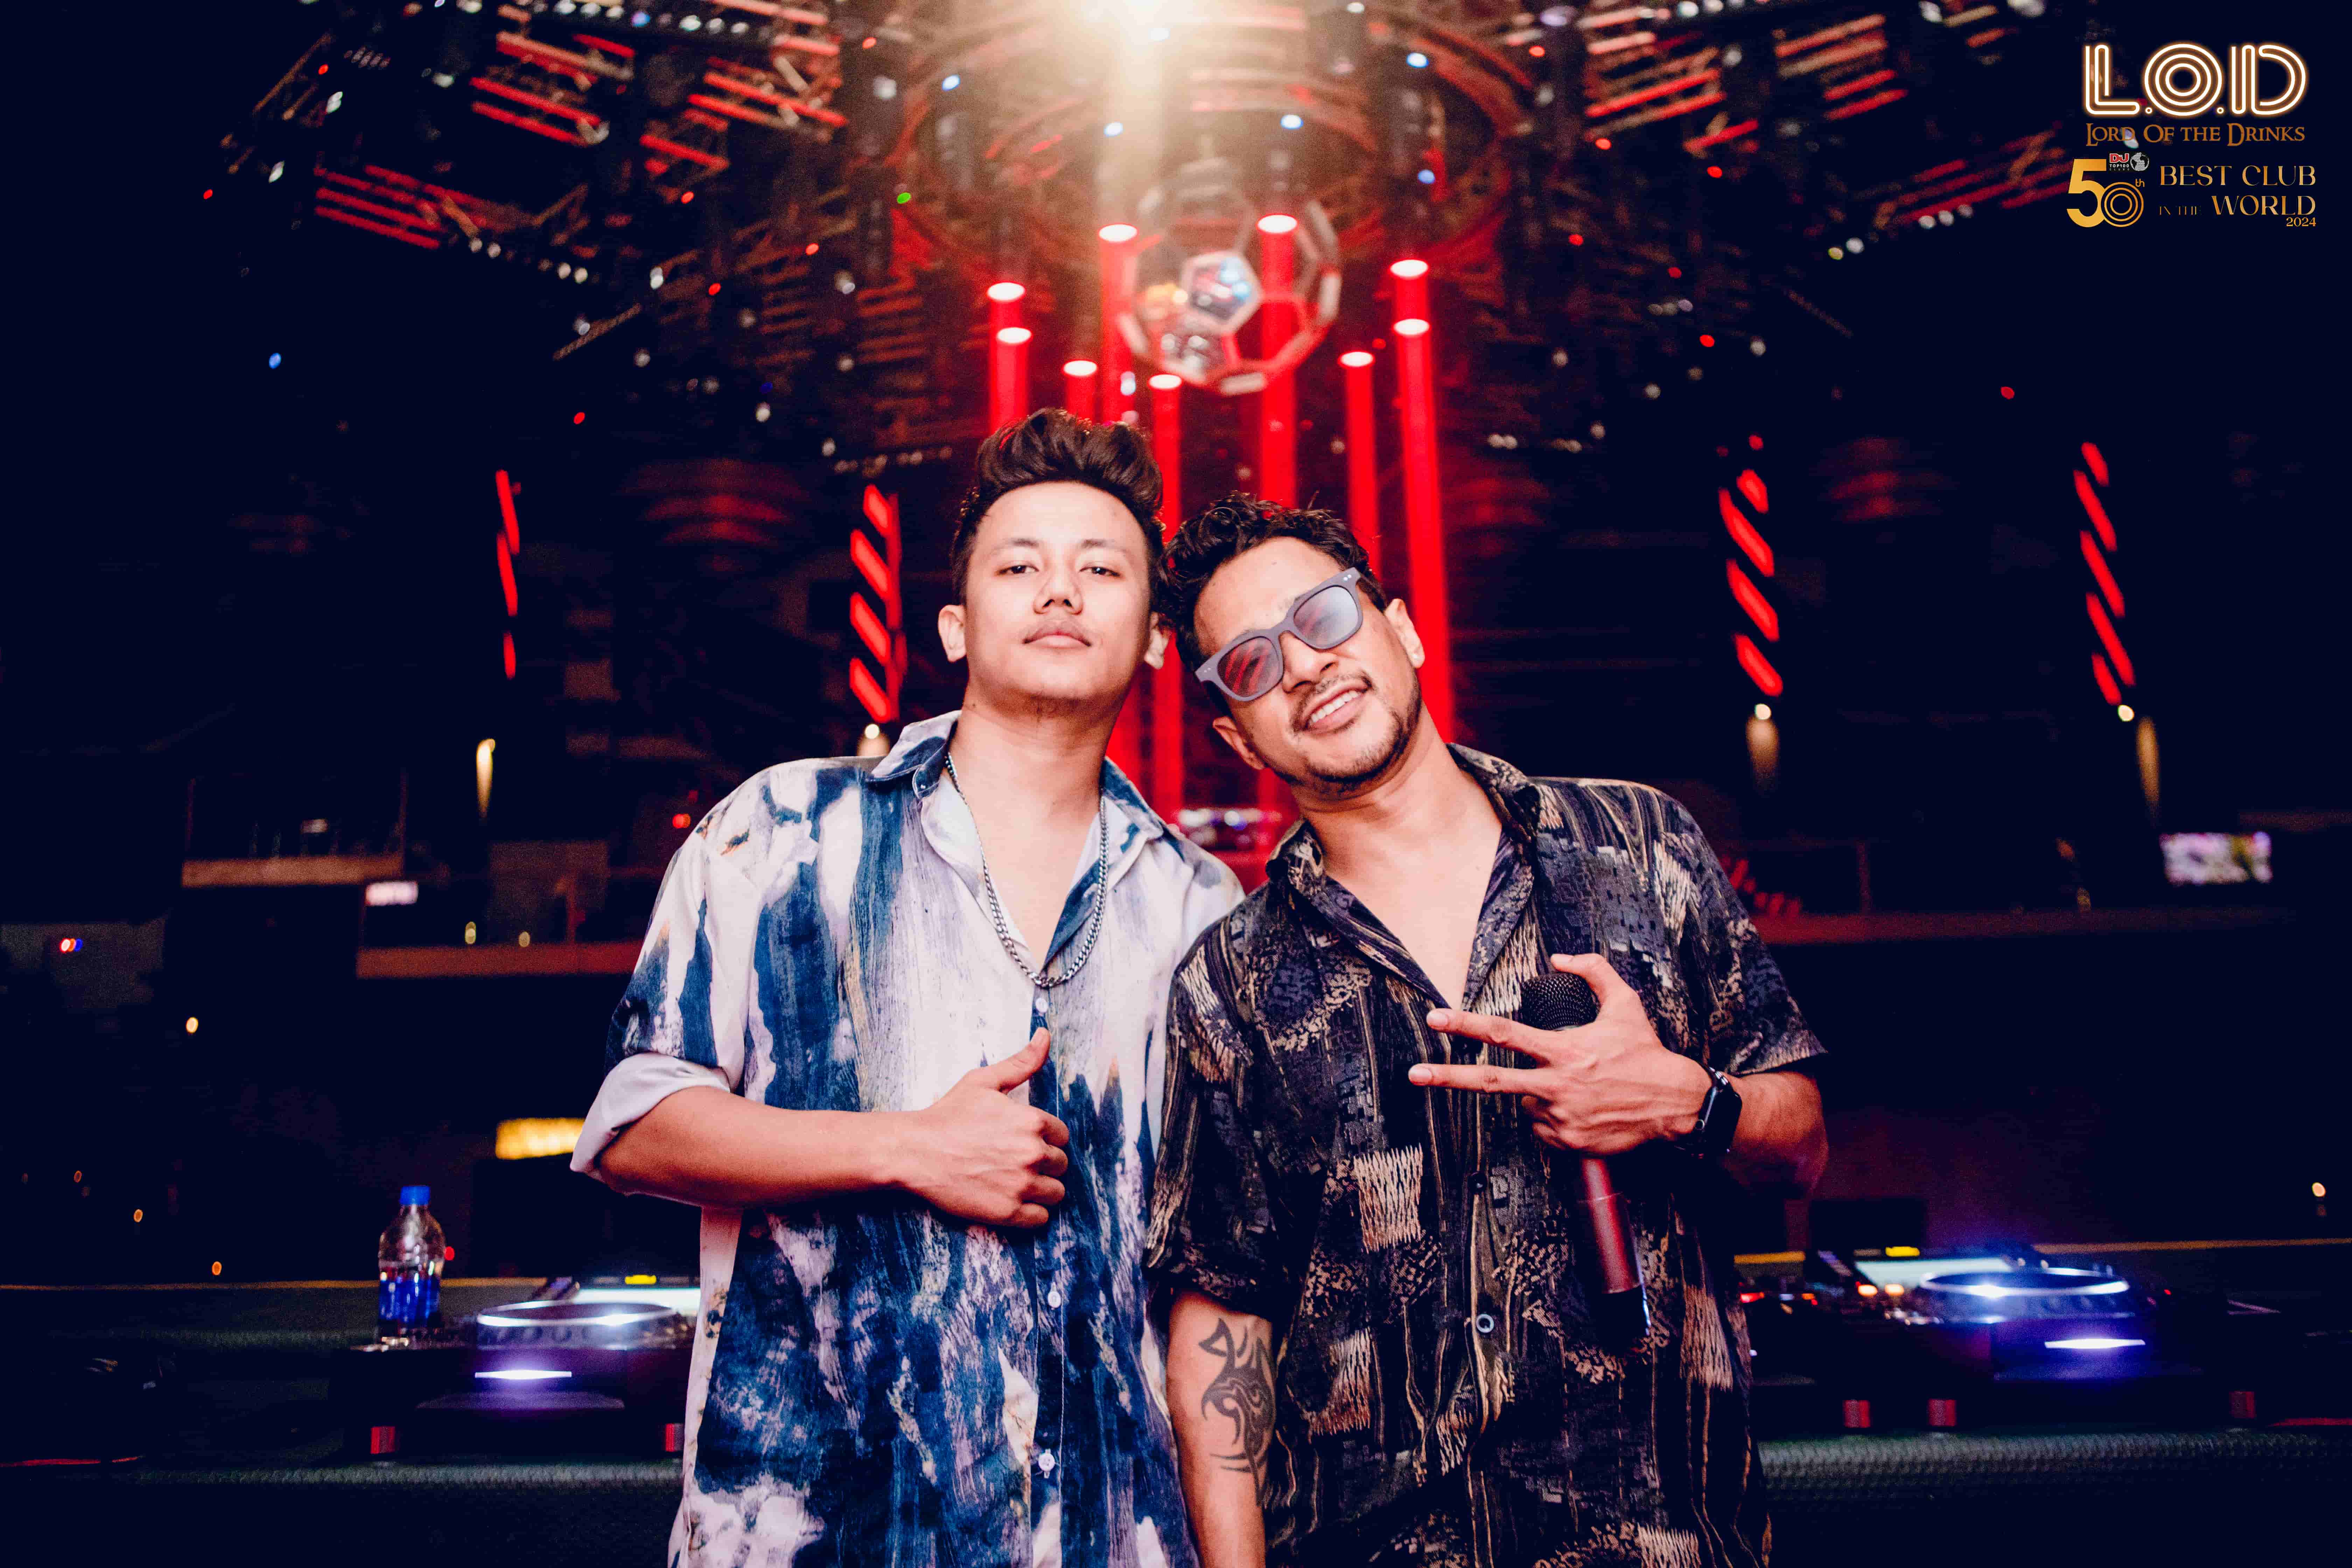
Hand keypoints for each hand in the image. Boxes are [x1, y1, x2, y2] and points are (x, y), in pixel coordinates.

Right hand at [891, 1028, 1071, 1227]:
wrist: (915, 1152)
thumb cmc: (947, 1115)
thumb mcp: (984, 1081)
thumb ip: (1021, 1062)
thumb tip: (1045, 1035)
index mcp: (1032, 1122)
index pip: (1061, 1136)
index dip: (1044, 1138)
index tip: (1023, 1141)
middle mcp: (1032, 1154)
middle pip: (1060, 1165)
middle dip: (1044, 1163)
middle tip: (1015, 1162)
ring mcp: (1021, 1185)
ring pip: (1055, 1193)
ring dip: (1041, 1189)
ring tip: (1015, 1182)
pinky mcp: (1008, 1212)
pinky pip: (1040, 1219)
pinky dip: (1031, 1213)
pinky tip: (1011, 1201)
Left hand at [1406, 953, 1710, 1154]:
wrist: (1674, 1103)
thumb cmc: (1646, 1052)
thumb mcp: (1625, 1003)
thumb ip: (1593, 971)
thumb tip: (1559, 959)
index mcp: (1563, 1050)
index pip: (1503, 1033)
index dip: (1465, 1025)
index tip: (1435, 1019)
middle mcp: (1555, 1084)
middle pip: (1489, 1082)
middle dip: (1446, 1078)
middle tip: (1414, 1074)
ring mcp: (1560, 1117)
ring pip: (1526, 1104)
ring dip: (1538, 1095)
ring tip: (1576, 1089)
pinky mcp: (1569, 1143)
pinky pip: (1543, 1129)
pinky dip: (1552, 1118)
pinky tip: (1580, 1110)